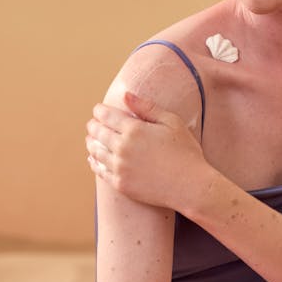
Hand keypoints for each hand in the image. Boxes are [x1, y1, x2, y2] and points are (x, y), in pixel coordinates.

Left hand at [86, 91, 210, 210]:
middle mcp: (122, 148)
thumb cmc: (186, 152)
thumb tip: (126, 95)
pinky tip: (93, 159)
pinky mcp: (121, 184)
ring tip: (91, 139)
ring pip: (96, 152)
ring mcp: (120, 167)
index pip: (106, 115)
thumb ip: (147, 107)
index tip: (98, 110)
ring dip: (91, 143)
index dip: (99, 111)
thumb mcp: (172, 122)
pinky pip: (100, 171)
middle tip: (92, 124)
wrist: (191, 186)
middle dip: (93, 126)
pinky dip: (94, 163)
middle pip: (98, 133)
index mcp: (134, 129)